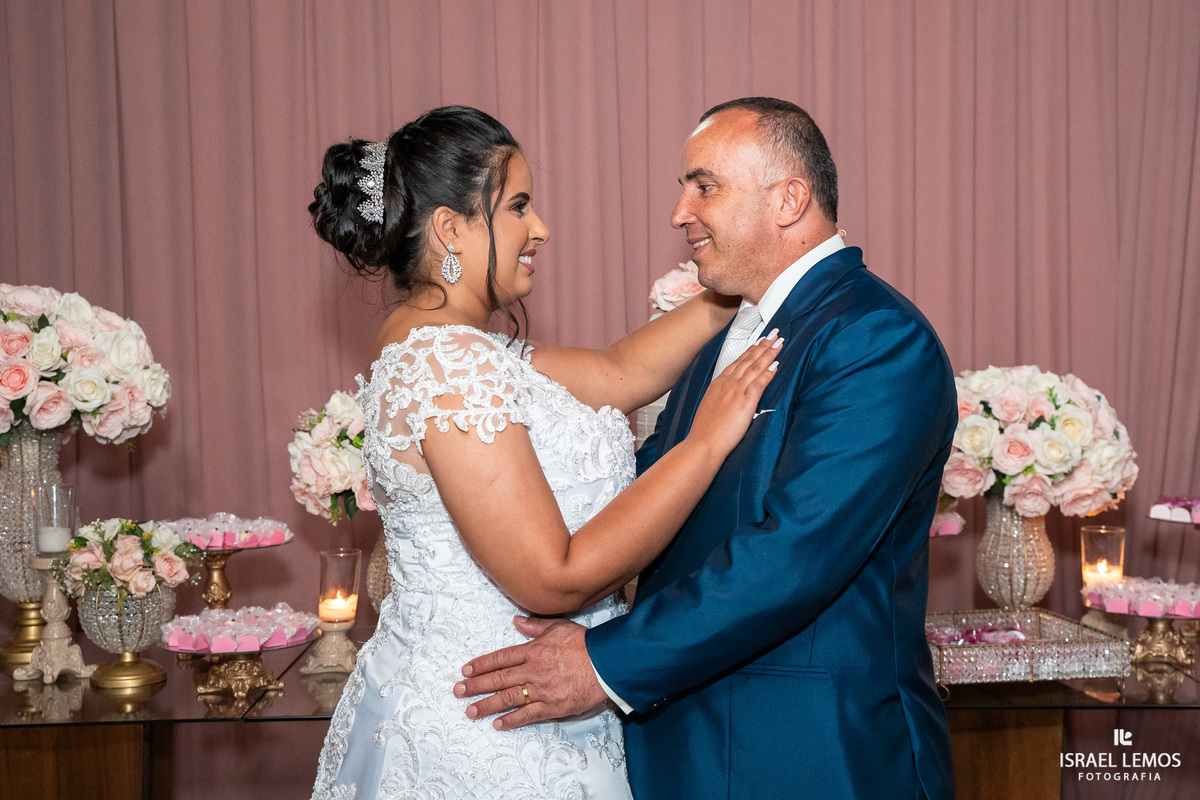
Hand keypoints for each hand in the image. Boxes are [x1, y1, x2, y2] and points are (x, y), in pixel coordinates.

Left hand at [454, 616, 608, 729]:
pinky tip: (498, 724)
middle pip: (499, 679)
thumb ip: (535, 625)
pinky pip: (527, 715)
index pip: (500, 658)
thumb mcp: (559, 626)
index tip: (466, 670)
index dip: (481, 665)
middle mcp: (533, 671)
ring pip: (508, 699)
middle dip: (476, 686)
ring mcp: (541, 690)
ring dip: (487, 705)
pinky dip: (512, 720)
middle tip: (458, 691)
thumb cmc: (584, 644)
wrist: (606, 665)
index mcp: (533, 651)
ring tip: (470, 711)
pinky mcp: (552, 707)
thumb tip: (516, 621)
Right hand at [689, 330, 781, 455]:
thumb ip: (720, 398)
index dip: (750, 351)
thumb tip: (728, 398)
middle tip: (774, 334)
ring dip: (769, 353)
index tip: (759, 342)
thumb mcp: (710, 408)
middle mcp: (727, 384)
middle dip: (762, 345)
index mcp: (718, 384)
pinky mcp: (744, 401)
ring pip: (755, 367)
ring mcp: (736, 391)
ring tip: (779, 343)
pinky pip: (759, 382)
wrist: (703, 443)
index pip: (738, 362)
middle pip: (748, 360)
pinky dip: (768, 372)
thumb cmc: (705, 431)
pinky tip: (777, 364)